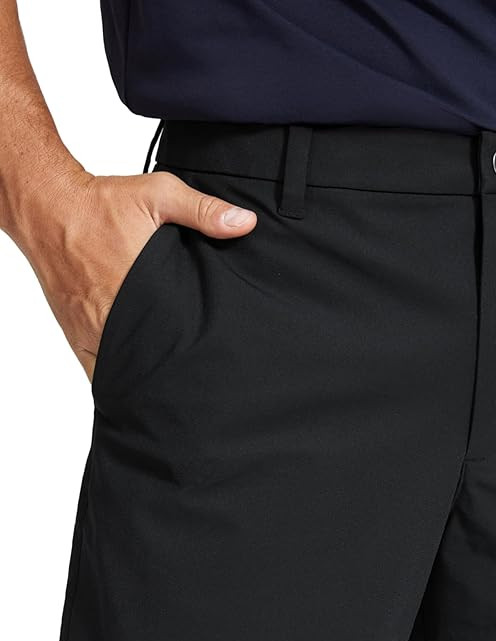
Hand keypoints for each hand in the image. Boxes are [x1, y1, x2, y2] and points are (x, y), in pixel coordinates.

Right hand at [14, 166, 256, 380]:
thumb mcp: (158, 195)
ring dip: (144, 380)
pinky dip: (116, 380)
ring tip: (170, 387)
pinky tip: (136, 387)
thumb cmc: (102, 203)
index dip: (191, 356)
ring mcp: (90, 330)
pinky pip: (96, 371)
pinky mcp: (76, 334)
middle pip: (148, 363)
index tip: (209, 362)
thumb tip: (244, 223)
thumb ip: (203, 211)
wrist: (47, 206)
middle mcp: (111, 317)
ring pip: (122, 373)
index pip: (172, 339)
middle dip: (171, 373)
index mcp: (137, 290)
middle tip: (195, 380)